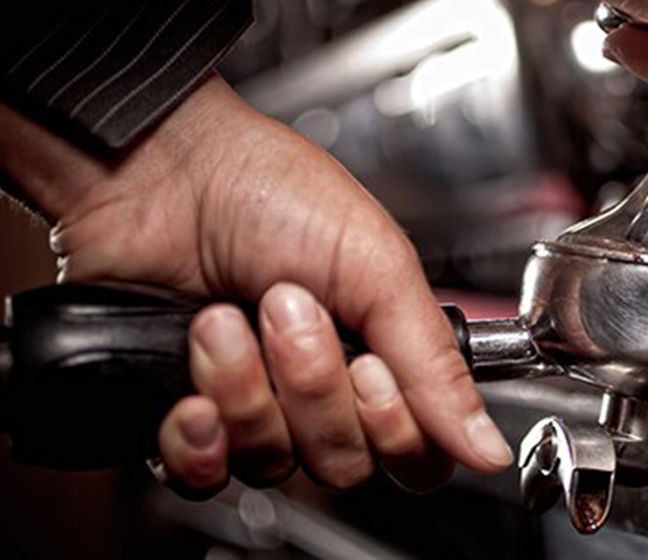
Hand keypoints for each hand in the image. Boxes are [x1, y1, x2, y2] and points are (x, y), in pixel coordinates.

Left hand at [0, 76, 512, 495]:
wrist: (157, 172)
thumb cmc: (266, 191)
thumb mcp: (376, 265)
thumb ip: (435, 363)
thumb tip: (490, 446)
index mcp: (380, 349)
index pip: (415, 452)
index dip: (396, 430)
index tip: (371, 369)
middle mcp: (320, 387)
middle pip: (343, 462)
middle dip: (312, 387)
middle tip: (288, 312)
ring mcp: (251, 404)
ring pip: (272, 464)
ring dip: (245, 389)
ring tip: (222, 319)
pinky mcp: (184, 415)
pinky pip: (200, 475)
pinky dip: (196, 439)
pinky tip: (189, 393)